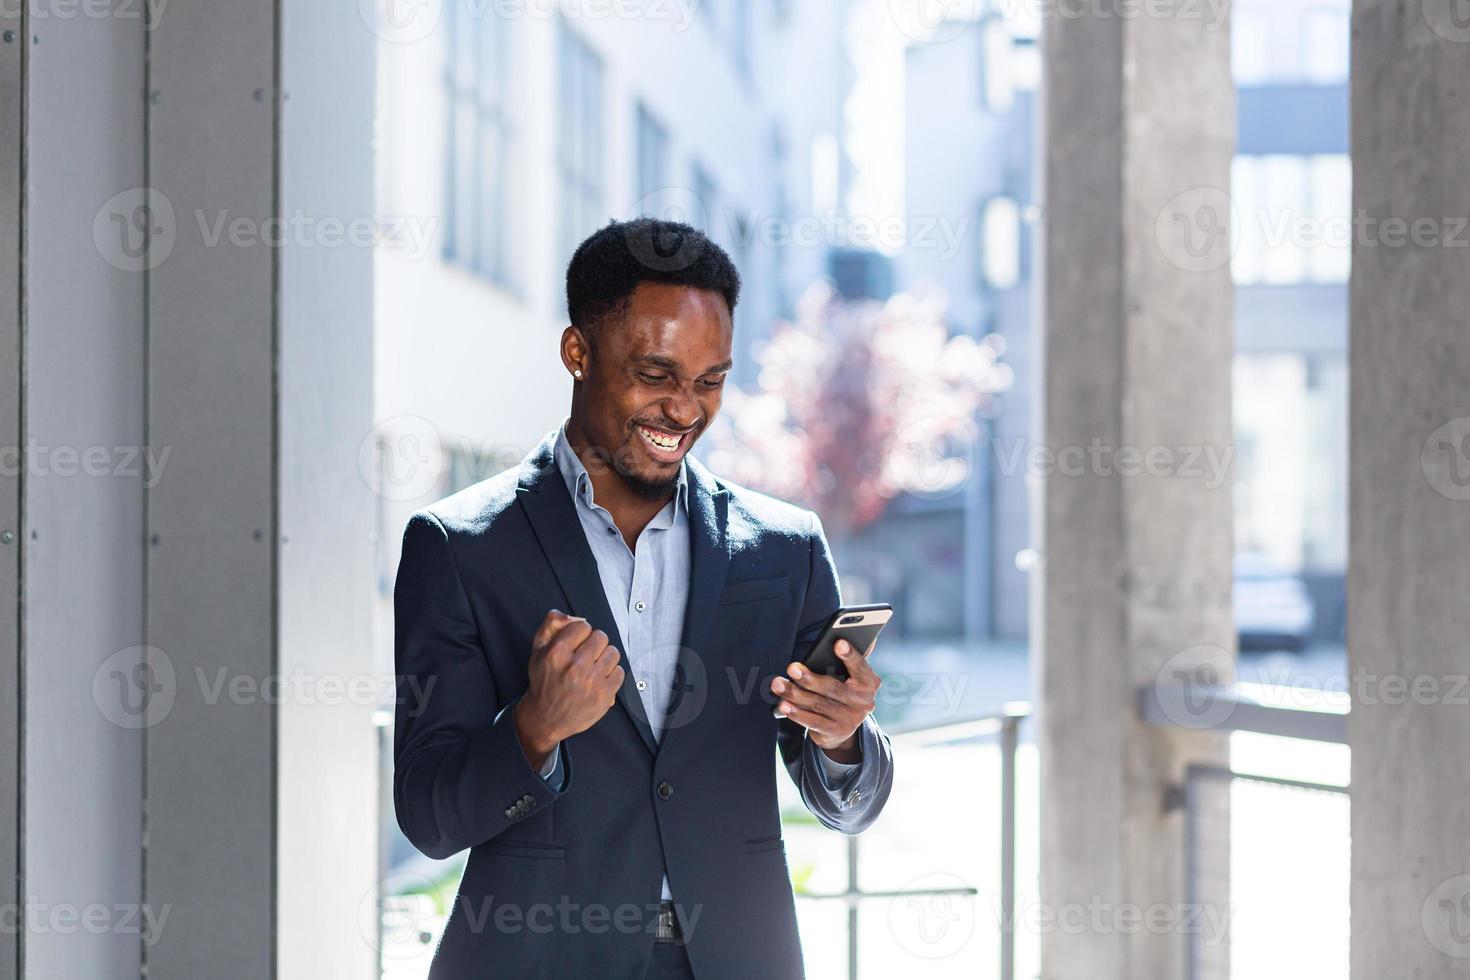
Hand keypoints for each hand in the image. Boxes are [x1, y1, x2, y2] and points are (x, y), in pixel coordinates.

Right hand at [514, 609, 624, 768]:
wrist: (545, 718)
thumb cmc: (543, 681)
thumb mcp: (537, 649)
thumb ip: (551, 624)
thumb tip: (576, 617)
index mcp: (557, 653)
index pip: (584, 626)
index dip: (580, 634)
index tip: (575, 644)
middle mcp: (575, 667)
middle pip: (601, 637)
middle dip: (594, 643)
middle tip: (586, 655)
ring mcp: (592, 682)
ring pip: (613, 652)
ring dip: (604, 657)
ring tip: (593, 667)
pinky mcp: (604, 696)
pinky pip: (620, 672)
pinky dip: (611, 674)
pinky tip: (599, 679)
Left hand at [770, 639, 880, 763]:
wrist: (843, 726)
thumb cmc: (841, 691)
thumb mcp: (846, 678)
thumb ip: (836, 666)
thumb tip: (810, 659)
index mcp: (868, 682)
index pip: (860, 667)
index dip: (850, 655)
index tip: (838, 643)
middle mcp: (863, 702)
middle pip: (833, 688)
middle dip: (809, 678)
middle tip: (792, 668)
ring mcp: (850, 719)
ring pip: (818, 704)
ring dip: (795, 694)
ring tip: (778, 684)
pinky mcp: (836, 732)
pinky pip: (812, 721)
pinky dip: (796, 713)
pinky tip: (783, 705)